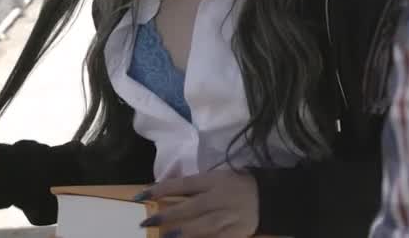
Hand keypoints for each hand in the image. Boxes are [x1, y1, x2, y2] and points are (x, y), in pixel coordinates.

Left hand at [137, 169, 258, 237]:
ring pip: (201, 227)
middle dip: (167, 215)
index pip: (184, 184)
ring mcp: (228, 217)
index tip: (141, 195)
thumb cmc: (238, 184)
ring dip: (181, 233)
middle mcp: (220, 198)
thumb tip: (165, 190)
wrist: (268, 198)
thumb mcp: (217, 177)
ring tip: (164, 236)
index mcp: (215, 180)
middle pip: (190, 208)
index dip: (162, 189)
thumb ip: (195, 185)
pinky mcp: (235, 233)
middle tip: (146, 222)